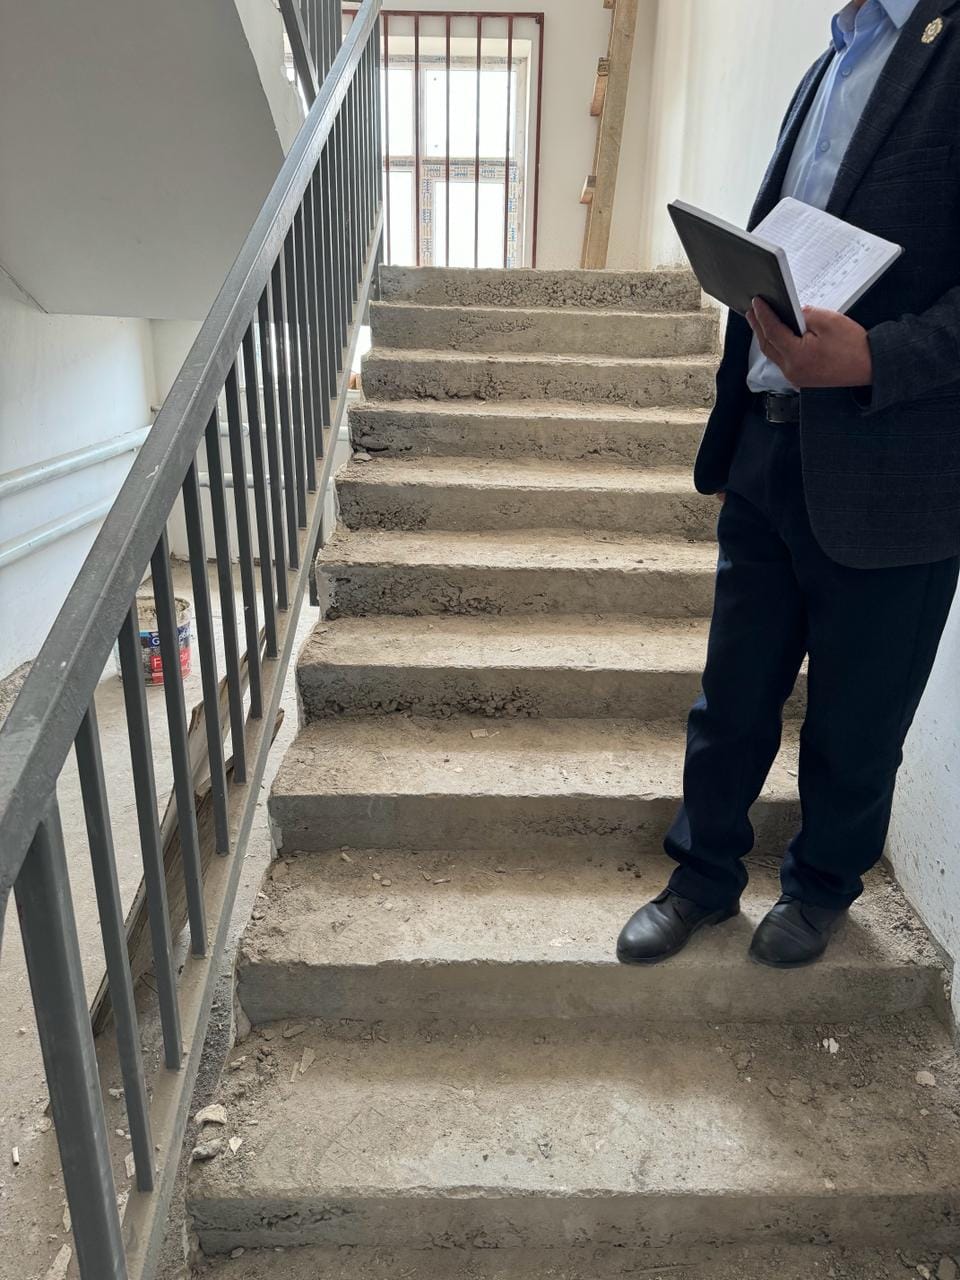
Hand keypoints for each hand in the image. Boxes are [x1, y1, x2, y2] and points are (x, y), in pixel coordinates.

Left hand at [746, 297, 872, 387]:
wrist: (871, 367)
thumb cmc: (854, 346)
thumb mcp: (829, 321)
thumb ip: (806, 314)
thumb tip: (793, 313)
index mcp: (797, 356)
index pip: (772, 331)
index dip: (763, 315)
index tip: (756, 302)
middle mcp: (793, 370)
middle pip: (768, 345)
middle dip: (758, 326)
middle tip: (751, 311)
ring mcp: (796, 377)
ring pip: (773, 355)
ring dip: (765, 337)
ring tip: (759, 322)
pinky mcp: (802, 379)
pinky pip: (783, 361)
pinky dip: (776, 347)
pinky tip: (776, 338)